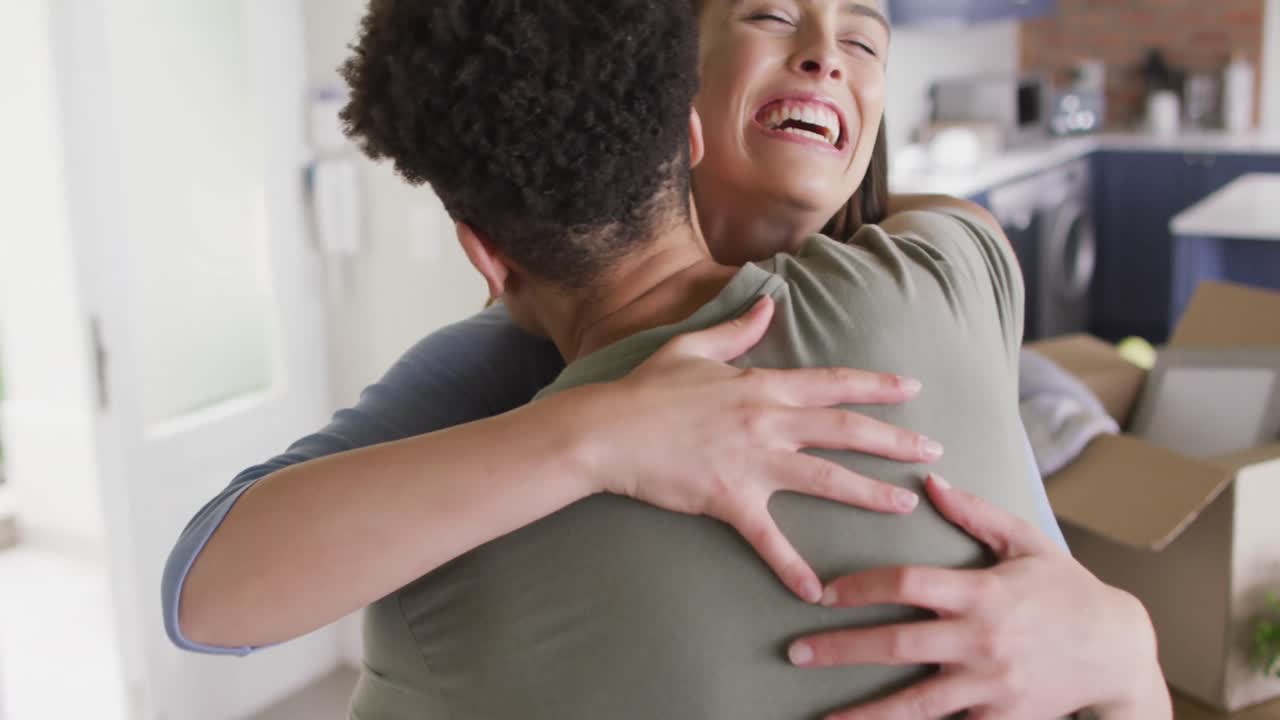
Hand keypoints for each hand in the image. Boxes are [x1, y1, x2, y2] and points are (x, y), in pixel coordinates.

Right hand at [578, 295, 942, 603]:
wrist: (607, 431)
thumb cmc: (646, 389)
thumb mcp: (692, 348)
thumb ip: (738, 329)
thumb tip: (770, 303)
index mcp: (762, 384)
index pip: (833, 383)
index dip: (877, 386)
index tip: (913, 388)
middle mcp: (767, 421)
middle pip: (845, 430)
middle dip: (895, 440)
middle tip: (934, 451)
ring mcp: (751, 461)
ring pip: (826, 478)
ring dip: (869, 494)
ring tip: (904, 506)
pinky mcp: (729, 499)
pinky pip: (769, 538)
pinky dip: (792, 567)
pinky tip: (816, 592)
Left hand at [788, 475, 1171, 718]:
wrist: (1119, 653)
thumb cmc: (1066, 590)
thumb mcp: (1027, 543)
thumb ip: (977, 513)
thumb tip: (930, 480)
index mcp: (983, 592)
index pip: (909, 584)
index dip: (861, 587)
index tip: (824, 594)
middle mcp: (983, 640)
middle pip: (899, 645)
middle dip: (843, 649)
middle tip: (798, 652)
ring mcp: (993, 685)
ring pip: (918, 704)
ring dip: (866, 713)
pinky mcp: (1003, 718)